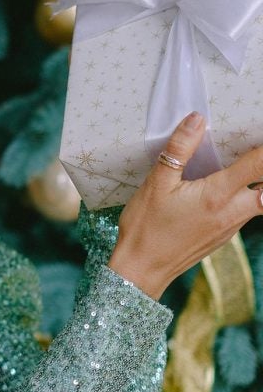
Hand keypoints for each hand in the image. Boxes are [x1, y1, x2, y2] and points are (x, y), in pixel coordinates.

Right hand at [108, 111, 262, 299]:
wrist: (140, 270)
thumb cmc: (146, 227)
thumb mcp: (156, 183)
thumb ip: (179, 150)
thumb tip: (196, 120)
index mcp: (217, 196)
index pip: (257, 164)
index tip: (259, 131)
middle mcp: (231, 212)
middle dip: (260, 169)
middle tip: (251, 153)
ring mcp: (229, 227)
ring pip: (259, 201)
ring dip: (255, 184)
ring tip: (239, 167)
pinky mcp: (223, 236)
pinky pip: (244, 212)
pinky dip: (243, 197)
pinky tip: (221, 190)